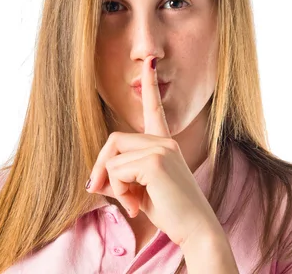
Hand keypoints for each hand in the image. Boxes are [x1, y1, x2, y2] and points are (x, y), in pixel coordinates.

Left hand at [86, 56, 220, 246]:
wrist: (197, 230)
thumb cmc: (172, 213)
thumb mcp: (141, 191)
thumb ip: (121, 176)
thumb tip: (94, 180)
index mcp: (164, 144)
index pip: (154, 109)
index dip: (150, 84)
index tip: (150, 60)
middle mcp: (164, 141)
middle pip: (114, 140)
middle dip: (102, 168)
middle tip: (105, 193)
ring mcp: (161, 148)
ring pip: (112, 156)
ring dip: (113, 185)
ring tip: (132, 204)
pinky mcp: (155, 160)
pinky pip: (116, 170)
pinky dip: (118, 192)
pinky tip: (137, 206)